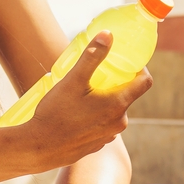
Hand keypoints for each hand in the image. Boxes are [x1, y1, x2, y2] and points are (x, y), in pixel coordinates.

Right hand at [22, 31, 152, 172]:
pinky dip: (94, 117)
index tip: (127, 62)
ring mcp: (108, 136)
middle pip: (126, 96)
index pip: (144, 83)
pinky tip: (75, 115)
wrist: (38, 148)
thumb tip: (108, 35)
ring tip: (81, 95)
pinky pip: (102, 126)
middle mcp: (118, 123)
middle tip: (95, 76)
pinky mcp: (96, 146)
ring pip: (112, 111)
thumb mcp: (73, 81)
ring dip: (103, 102)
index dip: (140, 68)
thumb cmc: (55, 114)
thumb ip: (92, 57)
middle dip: (114, 84)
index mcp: (118, 105)